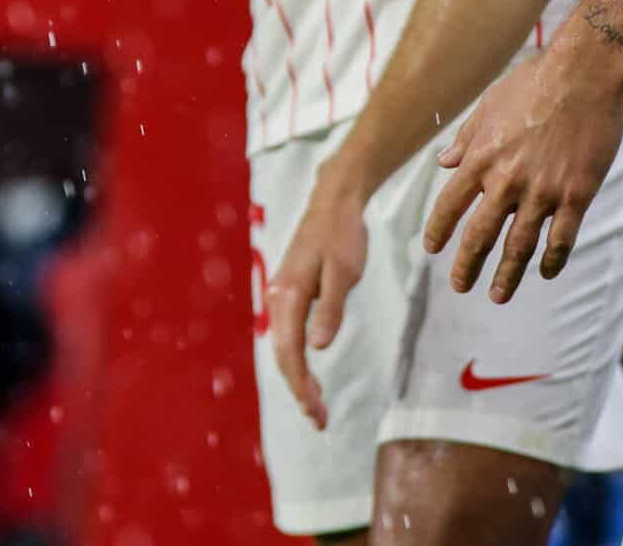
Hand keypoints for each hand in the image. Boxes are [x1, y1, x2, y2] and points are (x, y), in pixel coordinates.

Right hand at [266, 162, 370, 429]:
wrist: (335, 201)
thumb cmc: (342, 234)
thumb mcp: (344, 271)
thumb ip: (332, 309)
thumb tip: (318, 348)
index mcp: (289, 295)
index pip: (290, 353)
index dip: (301, 386)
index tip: (316, 413)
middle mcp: (278, 298)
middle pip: (283, 355)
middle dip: (299, 390)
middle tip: (320, 421)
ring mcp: (281, 296)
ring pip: (284, 347)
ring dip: (298, 379)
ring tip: (317, 407)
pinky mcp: (290, 294)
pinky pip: (288, 336)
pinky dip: (298, 360)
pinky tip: (311, 377)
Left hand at [424, 44, 622, 302]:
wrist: (586, 71)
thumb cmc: (536, 80)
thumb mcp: (489, 104)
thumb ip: (466, 138)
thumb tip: (444, 162)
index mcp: (482, 157)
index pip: (450, 205)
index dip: (439, 230)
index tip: (432, 249)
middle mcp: (508, 180)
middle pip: (481, 236)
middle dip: (468, 266)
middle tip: (460, 286)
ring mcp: (544, 191)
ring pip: (520, 246)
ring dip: (507, 275)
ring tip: (498, 295)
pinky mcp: (577, 194)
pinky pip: (562, 238)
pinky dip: (552, 260)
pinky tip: (545, 272)